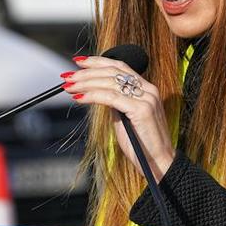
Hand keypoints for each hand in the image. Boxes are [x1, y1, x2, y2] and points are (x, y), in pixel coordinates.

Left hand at [62, 55, 174, 181]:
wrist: (157, 163)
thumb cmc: (141, 144)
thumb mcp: (125, 118)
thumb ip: (115, 103)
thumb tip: (97, 93)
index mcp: (146, 88)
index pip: (120, 66)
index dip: (98, 61)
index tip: (79, 62)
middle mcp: (148, 89)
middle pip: (112, 72)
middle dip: (86, 72)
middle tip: (67, 76)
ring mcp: (146, 98)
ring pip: (110, 82)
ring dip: (85, 83)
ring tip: (69, 87)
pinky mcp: (141, 110)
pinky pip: (111, 98)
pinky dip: (92, 96)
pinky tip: (79, 98)